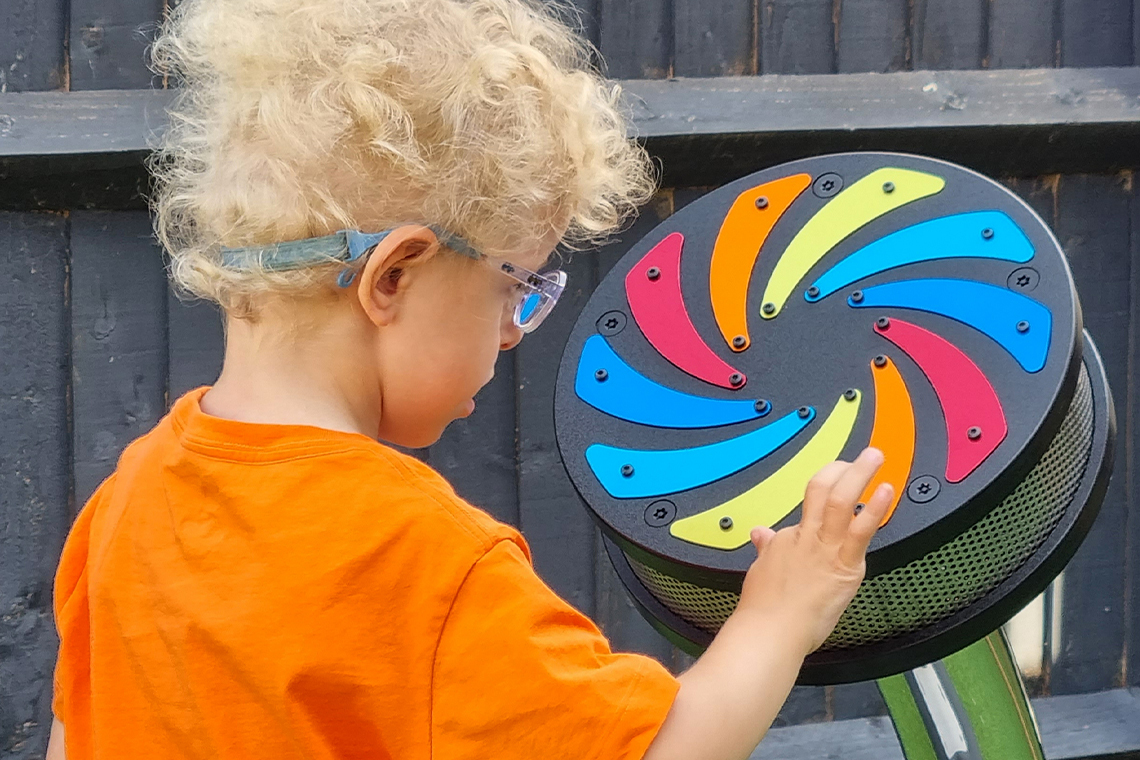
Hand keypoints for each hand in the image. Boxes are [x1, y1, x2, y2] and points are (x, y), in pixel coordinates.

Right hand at [733, 447, 892, 655]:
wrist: (770, 630)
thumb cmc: (765, 610)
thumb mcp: (761, 571)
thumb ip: (767, 549)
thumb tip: (760, 533)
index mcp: (788, 539)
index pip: (808, 512)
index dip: (822, 501)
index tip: (837, 492)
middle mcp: (806, 536)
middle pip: (821, 490)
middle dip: (843, 469)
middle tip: (861, 456)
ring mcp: (825, 548)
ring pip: (840, 500)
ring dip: (859, 474)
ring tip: (875, 456)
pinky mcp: (844, 565)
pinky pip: (861, 529)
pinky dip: (874, 507)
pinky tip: (885, 490)